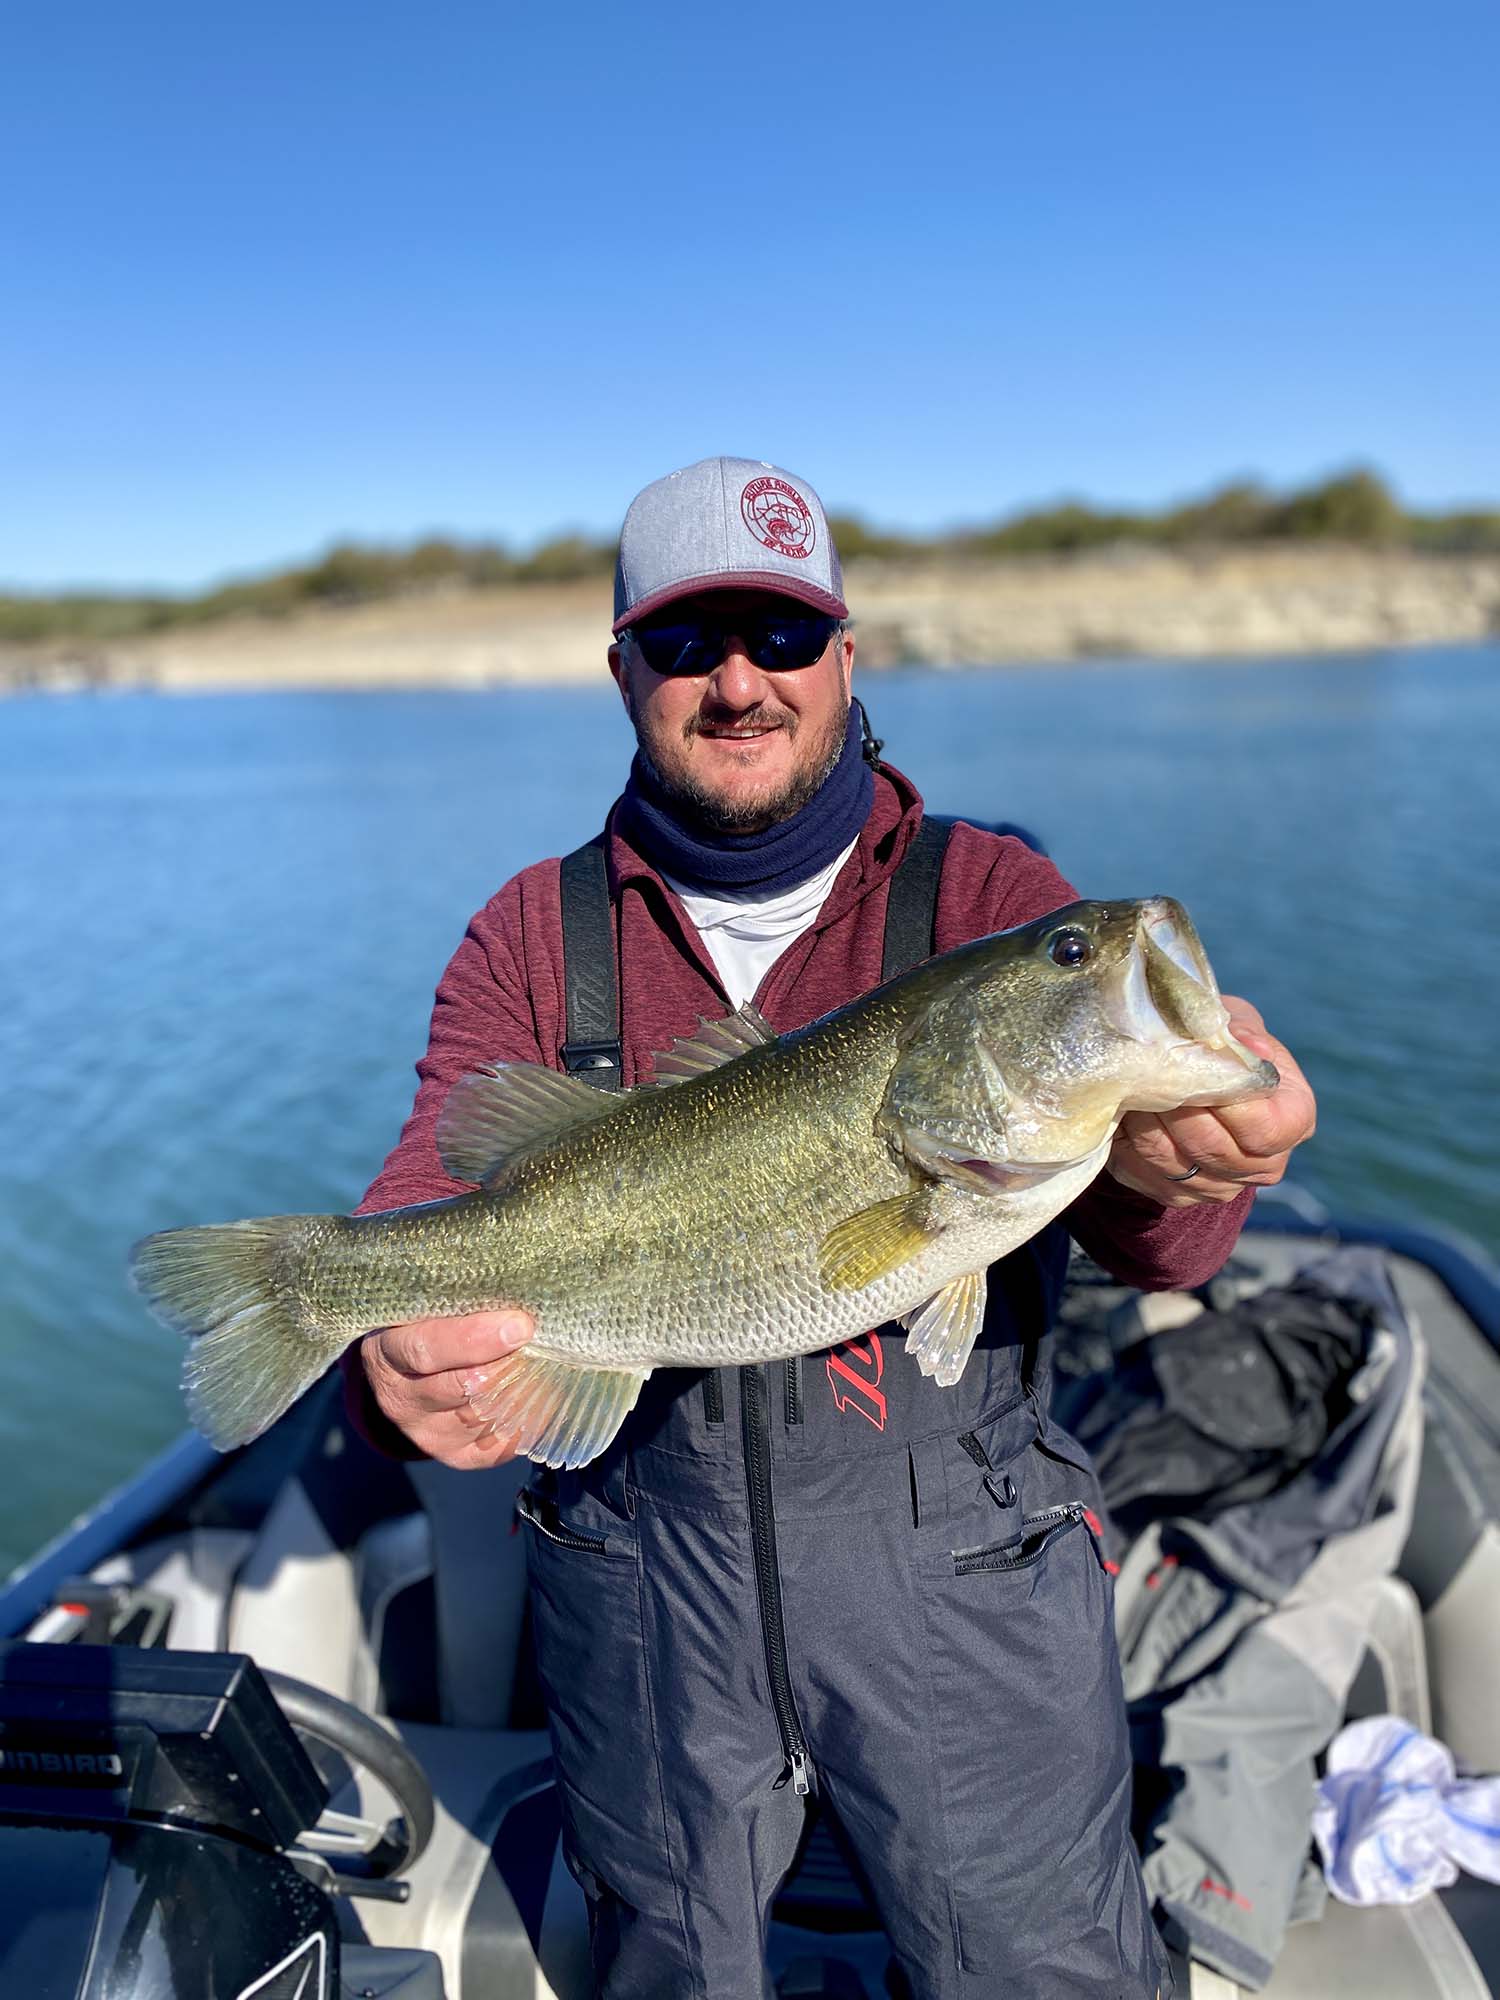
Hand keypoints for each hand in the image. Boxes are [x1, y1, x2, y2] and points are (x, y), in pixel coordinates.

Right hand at [359, 1309, 535, 1468]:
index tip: (518, 1325)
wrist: (405, 1376)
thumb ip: (460, 1302)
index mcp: (388, 1354)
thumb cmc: (424, 1324)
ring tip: (544, 1358)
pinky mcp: (457, 1456)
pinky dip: (528, 1417)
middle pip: (462, 1388)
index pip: (427, 1349)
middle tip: (540, 1341)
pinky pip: (503, 1443)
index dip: (475, 1338)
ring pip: (489, 1415)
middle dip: (508, 1363)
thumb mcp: (423, 1306)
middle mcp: (403, 1401)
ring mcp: (429, 1435)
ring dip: (523, 1387)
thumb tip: (515, 1296)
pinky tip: (538, 1390)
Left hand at [1106, 997, 1316, 1208]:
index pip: (1264, 1129)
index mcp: (1293, 1122)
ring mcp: (1222, 1187)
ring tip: (1129, 1087)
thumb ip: (1243, 1032)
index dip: (1225, 1102)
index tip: (1192, 1069)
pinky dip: (1128, 1143)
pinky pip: (1144, 1175)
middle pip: (1213, 1148)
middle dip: (1175, 1108)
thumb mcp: (1237, 1024)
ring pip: (1172, 1162)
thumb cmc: (1225, 1045)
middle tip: (1146, 1073)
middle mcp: (1265, 1164)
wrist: (1198, 1078)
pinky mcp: (1180, 1195)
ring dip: (1145, 1123)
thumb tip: (1250, 1048)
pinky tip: (1123, 1112)